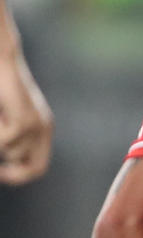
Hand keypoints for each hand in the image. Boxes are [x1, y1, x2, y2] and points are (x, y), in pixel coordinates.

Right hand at [0, 58, 52, 184]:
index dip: (20, 176)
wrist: (2, 61)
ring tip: (0, 116)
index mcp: (42, 130)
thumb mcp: (8, 116)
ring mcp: (36, 125)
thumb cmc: (0, 89)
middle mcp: (44, 129)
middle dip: (14, 176)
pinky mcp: (25, 120)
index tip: (1, 174)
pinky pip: (4, 141)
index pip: (38, 166)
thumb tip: (10, 159)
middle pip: (36, 169)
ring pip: (12, 153)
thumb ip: (11, 135)